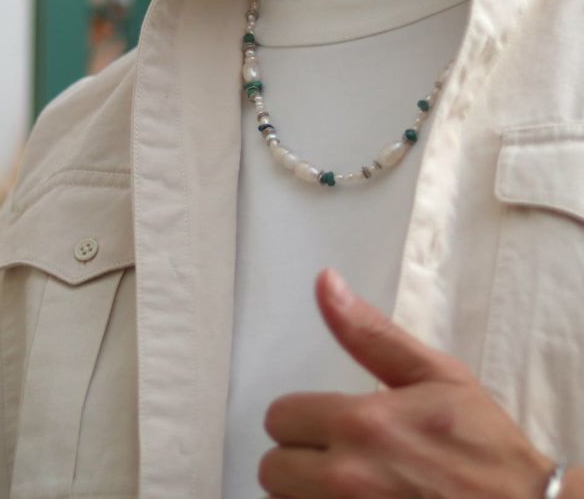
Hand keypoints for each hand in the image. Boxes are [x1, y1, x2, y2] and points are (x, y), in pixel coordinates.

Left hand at [258, 268, 556, 498]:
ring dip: (307, 496)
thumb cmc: (485, 448)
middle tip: (341, 458)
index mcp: (362, 424)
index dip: (303, 418)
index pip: (279, 417)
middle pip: (273, 468)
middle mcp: (348, 479)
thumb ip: (369, 332)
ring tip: (349, 488)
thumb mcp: (434, 375)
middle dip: (301, 459)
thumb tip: (325, 283)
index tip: (331, 424)